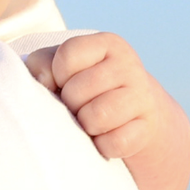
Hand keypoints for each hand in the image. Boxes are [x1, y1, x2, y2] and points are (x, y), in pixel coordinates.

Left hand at [24, 32, 189, 189]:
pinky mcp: (147, 128)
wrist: (132, 114)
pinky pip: (115, 142)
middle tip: (77, 106)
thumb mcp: (62, 67)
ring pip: (97, 117)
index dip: (57, 74)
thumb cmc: (85, 87)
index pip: (68, 55)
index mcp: (107, 44)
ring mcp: (142, 96)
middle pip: (78, 90)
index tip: (63, 82)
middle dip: (70, 104)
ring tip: (88, 122)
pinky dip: (103, 146)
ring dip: (85, 126)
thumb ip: (42, 64)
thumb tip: (44, 81)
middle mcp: (128, 65)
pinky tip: (104, 138)